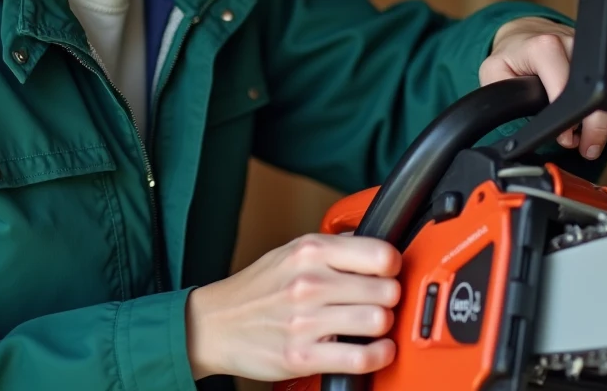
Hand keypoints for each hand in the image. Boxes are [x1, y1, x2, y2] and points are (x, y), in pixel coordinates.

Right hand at [186, 233, 401, 381]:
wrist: (214, 324)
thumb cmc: (258, 288)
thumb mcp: (293, 252)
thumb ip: (335, 248)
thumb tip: (379, 250)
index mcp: (311, 251)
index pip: (380, 255)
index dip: (392, 266)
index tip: (387, 274)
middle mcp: (309, 283)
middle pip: (386, 290)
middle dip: (388, 298)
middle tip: (378, 302)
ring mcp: (305, 321)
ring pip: (377, 321)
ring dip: (382, 327)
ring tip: (372, 325)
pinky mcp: (301, 356)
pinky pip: (360, 358)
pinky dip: (377, 356)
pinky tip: (374, 349)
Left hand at [480, 16, 606, 159]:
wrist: (527, 35)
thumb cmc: (513, 57)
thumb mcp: (494, 73)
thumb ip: (502, 94)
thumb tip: (517, 120)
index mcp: (544, 47)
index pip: (565, 85)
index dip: (568, 118)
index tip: (566, 137)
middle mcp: (574, 43)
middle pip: (598, 89)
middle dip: (598, 127)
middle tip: (590, 148)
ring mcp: (595, 50)